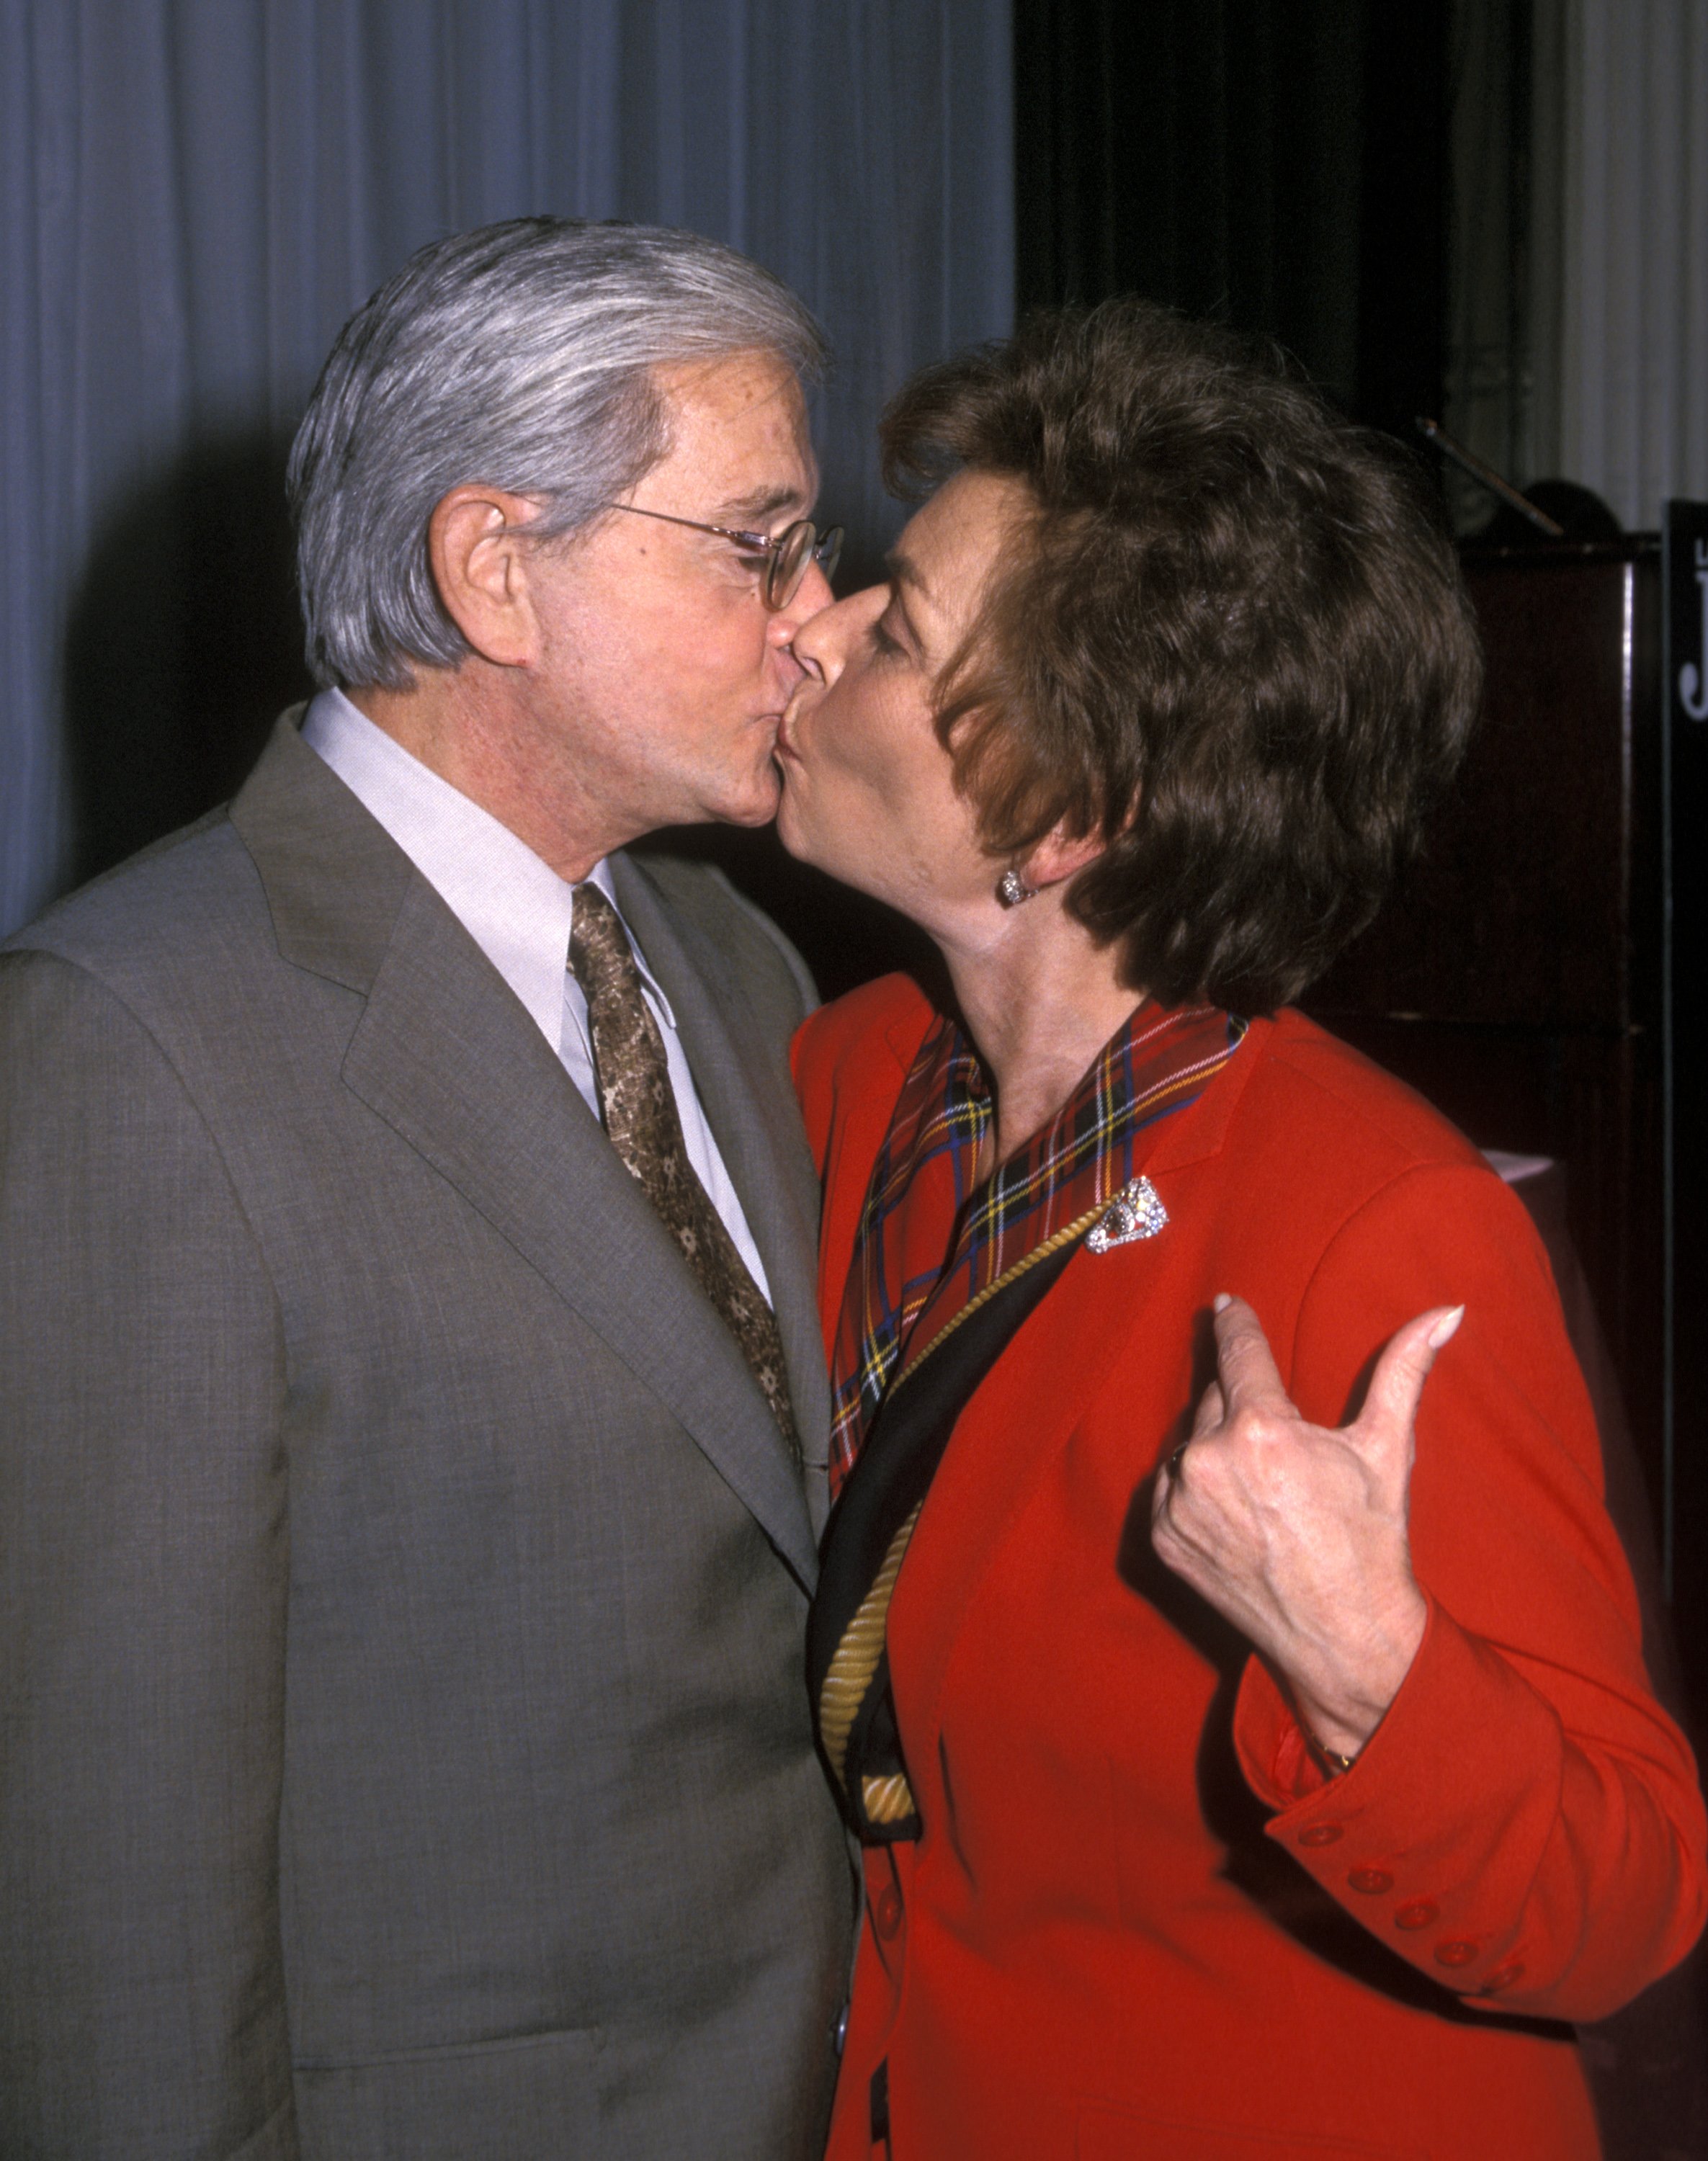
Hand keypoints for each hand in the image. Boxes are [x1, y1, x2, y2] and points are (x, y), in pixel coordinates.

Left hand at [1150, 1294, 1462, 1756]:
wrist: (1344, 1637)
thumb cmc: (1371, 1539)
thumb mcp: (1388, 1449)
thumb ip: (1404, 1369)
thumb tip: (1447, 1311)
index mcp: (1260, 1430)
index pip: (1237, 1352)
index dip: (1235, 1324)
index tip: (1226, 1305)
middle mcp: (1208, 1461)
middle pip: (1214, 1400)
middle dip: (1242, 1407)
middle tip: (1276, 1437)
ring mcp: (1178, 1502)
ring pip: (1189, 1442)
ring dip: (1216, 1448)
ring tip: (1264, 1485)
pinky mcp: (1161, 1537)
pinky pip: (1169, 1487)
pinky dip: (1194, 1489)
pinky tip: (1237, 1510)